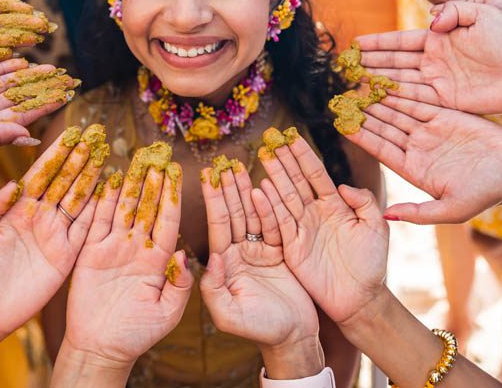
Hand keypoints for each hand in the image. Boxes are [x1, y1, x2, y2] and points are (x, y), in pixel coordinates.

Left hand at [0, 130, 105, 356]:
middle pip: (65, 182)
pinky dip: (98, 213)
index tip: (70, 133)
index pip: (41, 174)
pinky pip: (85, 230)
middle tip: (95, 136)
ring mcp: (54, 235)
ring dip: (92, 179)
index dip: (56, 154)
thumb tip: (12, 184)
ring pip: (78, 201)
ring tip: (105, 156)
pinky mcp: (65, 256)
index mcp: (16, 207)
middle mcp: (39, 217)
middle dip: (80, 159)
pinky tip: (109, 194)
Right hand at [63, 160, 191, 367]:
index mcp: (158, 260)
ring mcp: (113, 248)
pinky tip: (108, 179)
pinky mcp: (90, 252)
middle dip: (152, 182)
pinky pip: (97, 221)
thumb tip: (184, 254)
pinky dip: (102, 201)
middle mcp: (137, 248)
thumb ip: (180, 284)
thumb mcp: (168, 312)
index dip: (172, 196)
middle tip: (157, 155)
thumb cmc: (138, 334)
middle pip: (146, 207)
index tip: (177, 172)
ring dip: (129, 184)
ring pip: (123, 208)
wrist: (102, 348)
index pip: (167, 220)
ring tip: (135, 159)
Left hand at [199, 164, 321, 376]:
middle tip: (224, 161)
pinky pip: (275, 224)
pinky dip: (270, 206)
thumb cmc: (259, 330)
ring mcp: (259, 251)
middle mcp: (239, 253)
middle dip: (228, 187)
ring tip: (240, 165)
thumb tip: (213, 257)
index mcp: (224, 264)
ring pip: (252, 214)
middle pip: (233, 213)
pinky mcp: (280, 252)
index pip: (216, 225)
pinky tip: (265, 186)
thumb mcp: (228, 314)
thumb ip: (213, 288)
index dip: (213, 199)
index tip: (207, 174)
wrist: (294, 338)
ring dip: (246, 190)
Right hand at [255, 136, 388, 328]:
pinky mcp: (291, 247)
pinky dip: (268, 207)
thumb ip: (365, 202)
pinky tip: (259, 189)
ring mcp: (301, 229)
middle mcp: (314, 212)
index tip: (291, 135)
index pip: (315, 174)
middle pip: (295, 180)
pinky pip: (278, 223)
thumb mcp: (376, 227)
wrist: (360, 299)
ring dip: (273, 176)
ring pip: (283, 197)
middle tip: (270, 138)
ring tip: (263, 156)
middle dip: (283, 159)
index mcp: (334, 205)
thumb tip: (342, 186)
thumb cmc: (372, 263)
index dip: (303, 155)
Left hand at [347, 95, 501, 224]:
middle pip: (383, 127)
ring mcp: (430, 131)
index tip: (340, 122)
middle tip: (340, 97)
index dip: (360, 136)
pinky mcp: (445, 115)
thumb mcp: (451, 209)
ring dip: (376, 99)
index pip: (380, 149)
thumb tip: (386, 215)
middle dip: (362, 113)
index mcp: (414, 170)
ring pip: (396, 111)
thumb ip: (419, 213)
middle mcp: (418, 149)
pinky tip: (382, 81)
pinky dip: (399, 91)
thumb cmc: (487, 193)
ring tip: (355, 84)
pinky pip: (417, 100)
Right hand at [355, 2, 501, 114]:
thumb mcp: (482, 12)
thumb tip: (433, 20)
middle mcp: (435, 60)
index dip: (379, 43)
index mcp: (439, 38)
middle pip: (395, 63)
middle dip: (371, 65)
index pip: (401, 41)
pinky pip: (416, 100)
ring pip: (401, 82)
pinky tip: (377, 100)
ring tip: (354, 85)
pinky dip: (396, 100)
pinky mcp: (448, 101)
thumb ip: (455, 11)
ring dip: (378, 83)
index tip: (356, 45)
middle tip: (345, 68)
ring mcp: (440, 81)